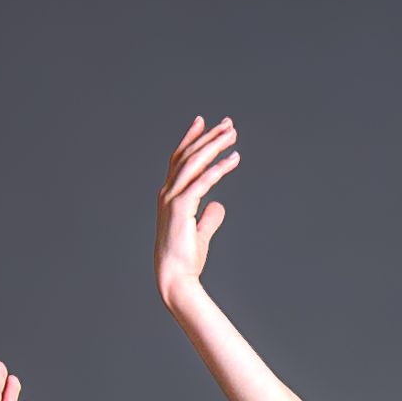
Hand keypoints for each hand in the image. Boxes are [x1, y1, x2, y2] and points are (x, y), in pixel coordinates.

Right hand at [155, 113, 239, 305]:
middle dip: (208, 137)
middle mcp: (168, 192)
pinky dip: (218, 168)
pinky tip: (233, 159)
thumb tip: (219, 206)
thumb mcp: (200, 234)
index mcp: (170, 196)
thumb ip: (209, 218)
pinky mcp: (182, 208)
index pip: (179, 160)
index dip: (191, 139)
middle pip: (189, 155)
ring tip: (232, 134)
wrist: (175, 278)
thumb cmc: (185, 260)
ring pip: (194, 163)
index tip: (203, 122)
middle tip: (228, 124)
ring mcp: (172, 198)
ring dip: (214, 145)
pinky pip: (202, 182)